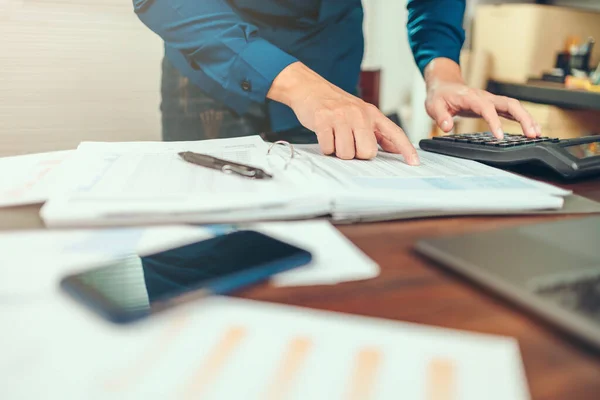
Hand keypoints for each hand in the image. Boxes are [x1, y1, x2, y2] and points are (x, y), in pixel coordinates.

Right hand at [267, 62, 419, 164]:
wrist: (309, 88)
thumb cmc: (335, 104)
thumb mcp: (361, 113)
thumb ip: (378, 132)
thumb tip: (395, 148)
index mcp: (371, 113)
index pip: (394, 132)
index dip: (406, 149)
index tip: (414, 163)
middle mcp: (359, 114)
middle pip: (367, 152)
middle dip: (356, 154)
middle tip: (348, 143)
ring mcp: (341, 117)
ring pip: (347, 153)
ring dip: (339, 151)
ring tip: (335, 137)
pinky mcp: (323, 121)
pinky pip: (328, 148)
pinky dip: (326, 148)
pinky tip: (325, 136)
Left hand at [424, 58, 540, 138]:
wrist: (444, 85)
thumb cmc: (439, 95)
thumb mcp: (433, 106)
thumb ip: (440, 116)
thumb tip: (447, 127)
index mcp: (471, 97)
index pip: (487, 108)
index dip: (494, 122)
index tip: (500, 136)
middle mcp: (485, 97)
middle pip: (510, 103)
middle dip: (523, 118)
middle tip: (531, 134)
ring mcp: (491, 100)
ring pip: (514, 106)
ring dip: (527, 119)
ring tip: (537, 134)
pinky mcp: (493, 105)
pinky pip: (511, 110)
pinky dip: (523, 119)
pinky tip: (531, 129)